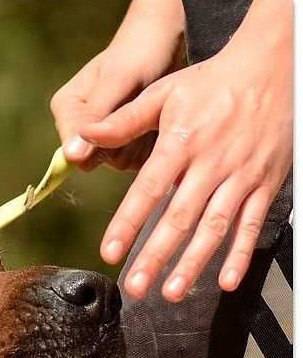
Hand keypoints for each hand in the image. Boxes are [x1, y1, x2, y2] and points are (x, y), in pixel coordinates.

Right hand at [51, 0, 184, 171]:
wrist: (164, 44)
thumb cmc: (139, 54)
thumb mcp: (117, 81)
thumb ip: (94, 116)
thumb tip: (71, 156)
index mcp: (66, 109)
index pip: (72, 151)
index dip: (100, 144)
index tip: (123, 123)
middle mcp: (78, 127)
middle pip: (96, 159)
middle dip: (123, 141)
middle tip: (140, 110)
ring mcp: (100, 138)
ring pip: (118, 161)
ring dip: (139, 142)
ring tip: (150, 114)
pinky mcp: (121, 144)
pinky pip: (134, 162)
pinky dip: (150, 145)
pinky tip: (156, 124)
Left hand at [80, 0, 292, 301]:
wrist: (275, 65)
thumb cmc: (211, 82)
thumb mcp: (163, 94)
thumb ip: (122, 121)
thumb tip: (81, 137)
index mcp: (181, 142)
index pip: (148, 189)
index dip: (128, 223)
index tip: (109, 252)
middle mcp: (211, 164)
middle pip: (179, 217)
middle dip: (156, 256)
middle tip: (135, 287)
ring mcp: (241, 176)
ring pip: (215, 227)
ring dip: (193, 263)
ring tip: (171, 293)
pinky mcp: (265, 184)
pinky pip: (252, 224)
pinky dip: (241, 254)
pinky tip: (225, 281)